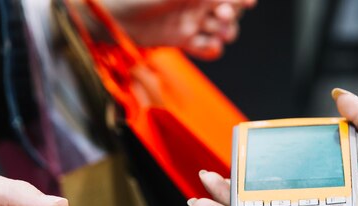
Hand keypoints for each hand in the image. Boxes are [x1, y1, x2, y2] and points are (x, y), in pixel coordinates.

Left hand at [100, 0, 256, 59]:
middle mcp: (196, 2)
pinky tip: (209, 47)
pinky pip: (206, 48)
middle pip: (229, 10)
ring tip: (217, 34)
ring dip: (225, 32)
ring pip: (221, 29)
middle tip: (220, 16)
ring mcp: (191, 21)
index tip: (246, 2)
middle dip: (231, 14)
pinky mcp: (183, 40)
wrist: (111, 16)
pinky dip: (212, 49)